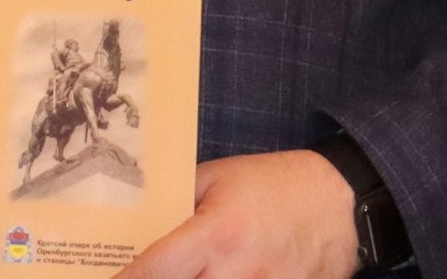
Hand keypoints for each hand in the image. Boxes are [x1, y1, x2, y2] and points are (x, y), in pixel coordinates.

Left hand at [114, 150, 360, 278]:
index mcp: (217, 232)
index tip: (106, 278)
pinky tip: (218, 278)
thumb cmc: (272, 183)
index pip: (158, 268)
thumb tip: (141, 217)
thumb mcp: (218, 177)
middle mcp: (239, 271)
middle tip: (144, 277)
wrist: (339, 200)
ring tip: (191, 272)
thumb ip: (179, 199)